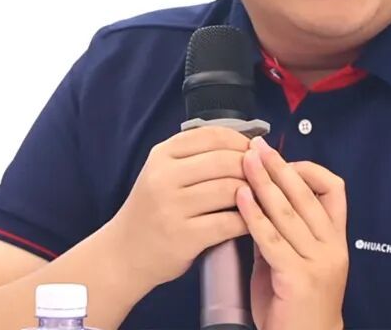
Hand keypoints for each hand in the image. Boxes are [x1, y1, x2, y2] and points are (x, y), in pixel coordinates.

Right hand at [103, 126, 251, 288]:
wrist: (125, 254)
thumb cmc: (155, 209)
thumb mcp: (164, 172)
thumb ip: (197, 155)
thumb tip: (250, 144)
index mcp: (162, 155)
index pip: (212, 136)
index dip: (241, 141)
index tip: (257, 151)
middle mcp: (164, 177)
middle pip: (225, 161)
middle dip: (252, 167)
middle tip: (266, 176)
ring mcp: (172, 207)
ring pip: (230, 190)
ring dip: (254, 193)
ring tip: (263, 197)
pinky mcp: (184, 237)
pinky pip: (228, 222)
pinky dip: (248, 220)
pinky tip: (254, 221)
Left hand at [236, 136, 348, 329]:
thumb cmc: (293, 306)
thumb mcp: (293, 261)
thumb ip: (282, 232)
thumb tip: (259, 200)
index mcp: (335, 240)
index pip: (334, 190)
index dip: (308, 171)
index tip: (283, 161)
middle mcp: (332, 247)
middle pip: (306, 195)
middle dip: (279, 167)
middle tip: (257, 147)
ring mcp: (317, 262)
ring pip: (289, 212)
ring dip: (264, 182)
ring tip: (245, 162)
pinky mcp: (297, 278)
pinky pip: (272, 239)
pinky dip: (254, 214)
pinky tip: (240, 197)